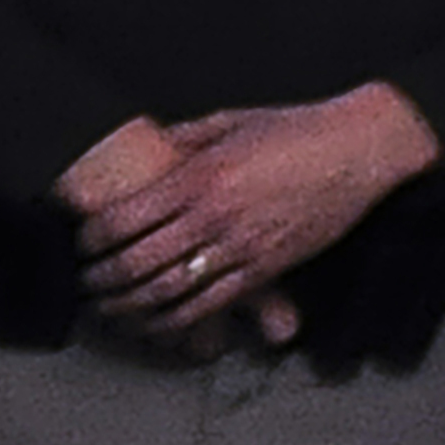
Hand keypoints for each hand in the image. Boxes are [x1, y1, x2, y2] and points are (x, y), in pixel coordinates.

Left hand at [73, 84, 438, 341]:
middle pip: (135, 264)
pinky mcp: (267, 269)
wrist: (362, 149)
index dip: (90, 240)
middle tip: (85, 283)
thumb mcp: (233, 121)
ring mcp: (241, 247)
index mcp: (199, 177)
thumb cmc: (300, 130)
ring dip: (128, 307)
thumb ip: (183, 138)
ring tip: (108, 308)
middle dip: (99, 280)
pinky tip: (154, 323)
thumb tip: (146, 147)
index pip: (122, 220)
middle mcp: (214, 216)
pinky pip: (210, 305)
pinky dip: (173, 321)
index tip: (81, 244)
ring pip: (166, 292)